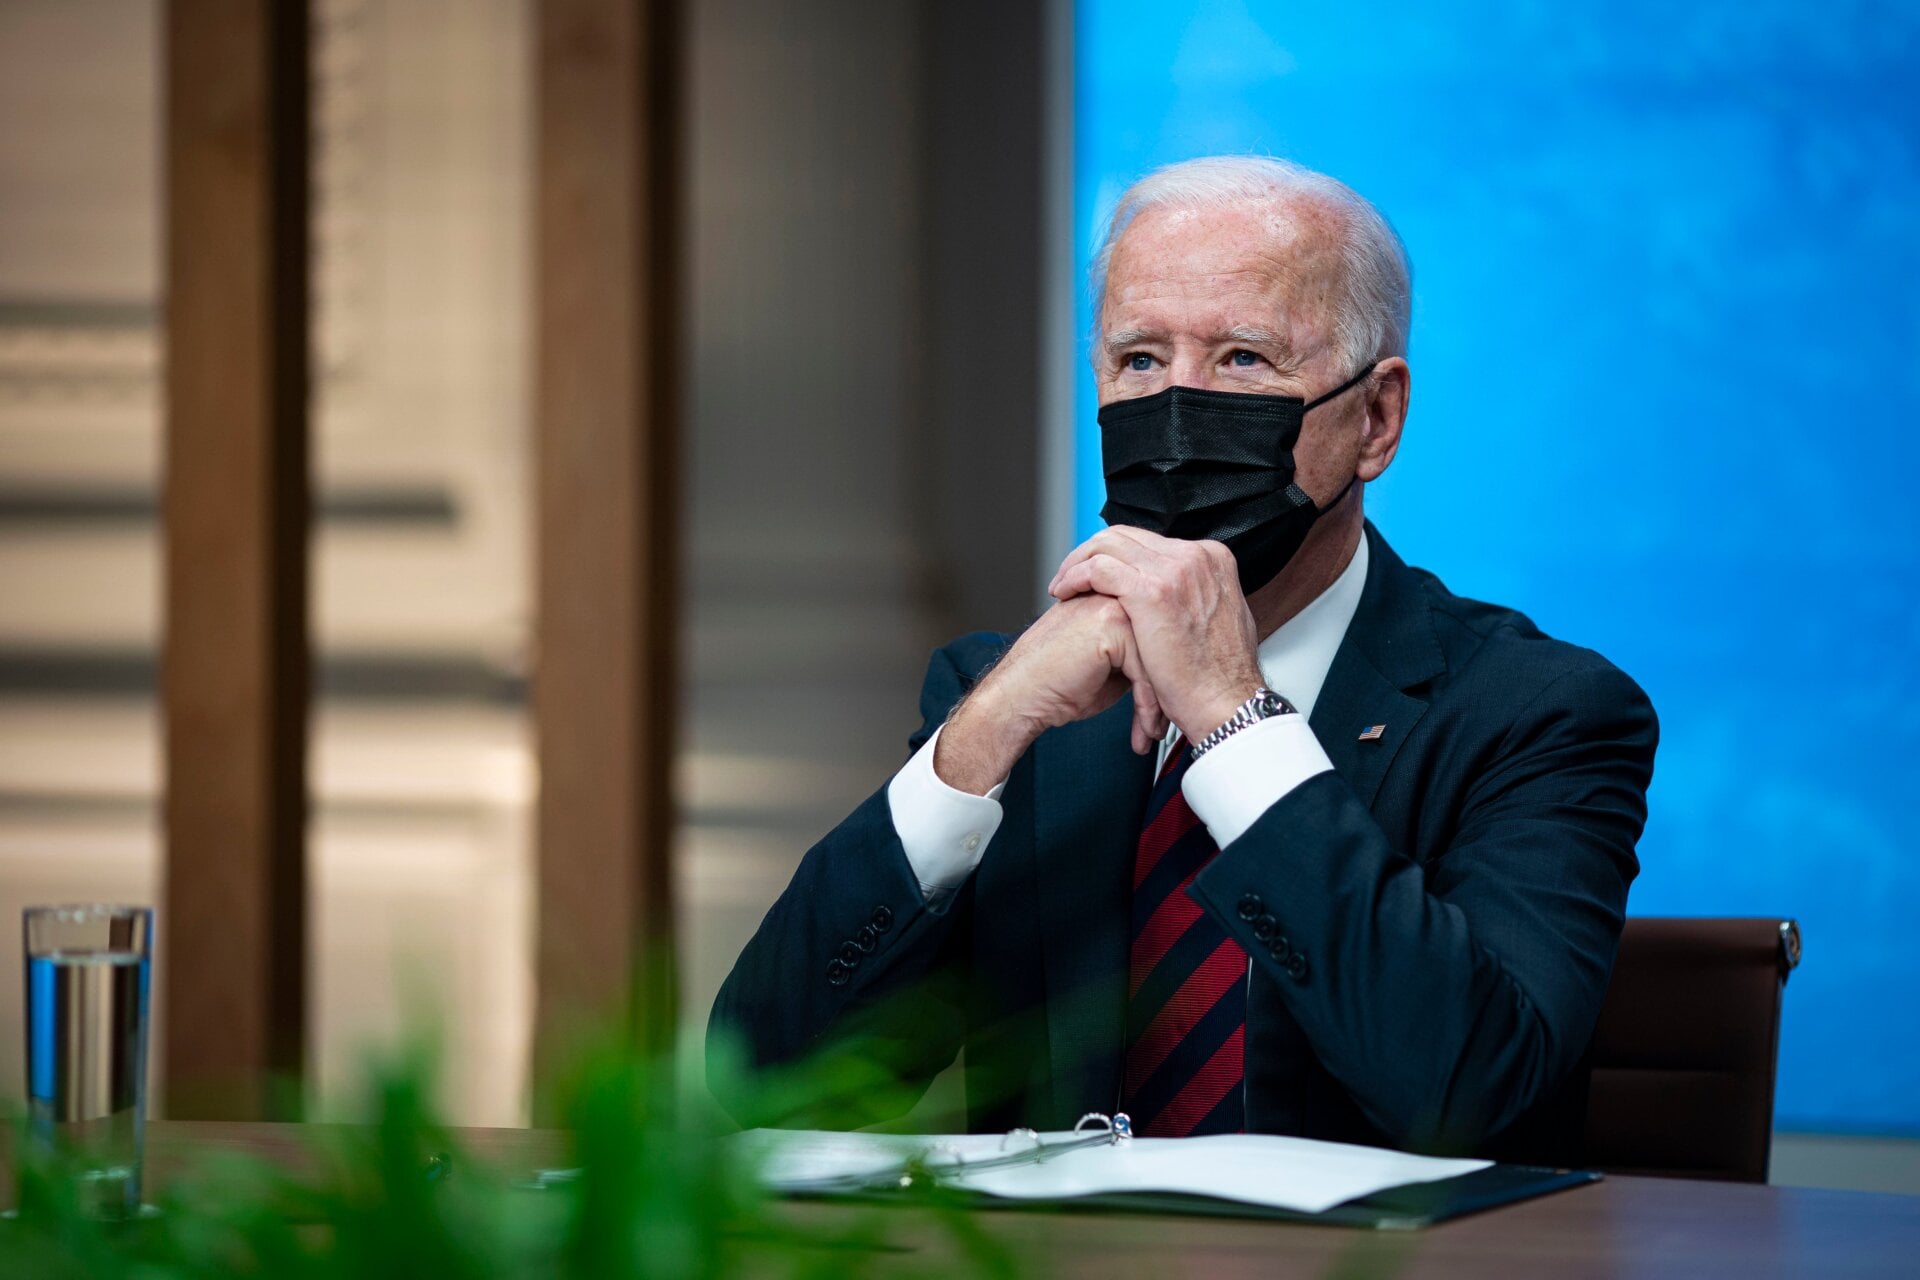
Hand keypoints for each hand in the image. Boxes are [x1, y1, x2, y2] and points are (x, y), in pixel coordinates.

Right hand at [934, 595, 1167, 793]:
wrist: (1020, 697)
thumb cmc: (1056, 686)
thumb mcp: (1108, 667)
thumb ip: (1138, 653)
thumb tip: (1174, 666)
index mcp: (1111, 599)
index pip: (1158, 631)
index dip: (1166, 670)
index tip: (1169, 706)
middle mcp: (1113, 595)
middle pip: (1164, 641)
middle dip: (1169, 688)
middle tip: (1169, 723)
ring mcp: (1112, 604)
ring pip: (1160, 655)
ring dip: (1161, 702)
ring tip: (1154, 731)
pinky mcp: (1110, 624)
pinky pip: (1147, 668)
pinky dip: (1149, 705)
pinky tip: (1142, 729)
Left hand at [1046, 528, 1263, 741]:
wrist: (1225, 703)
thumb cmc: (1218, 676)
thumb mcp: (1217, 619)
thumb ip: (1196, 595)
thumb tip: (1175, 594)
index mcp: (1211, 558)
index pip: (1148, 541)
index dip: (1116, 555)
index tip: (1098, 575)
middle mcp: (1195, 556)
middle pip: (1125, 535)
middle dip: (1091, 553)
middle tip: (1071, 577)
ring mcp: (1175, 570)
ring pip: (1107, 544)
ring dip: (1077, 563)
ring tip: (1063, 586)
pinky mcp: (1152, 590)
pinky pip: (1098, 567)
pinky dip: (1075, 576)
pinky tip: (1065, 593)